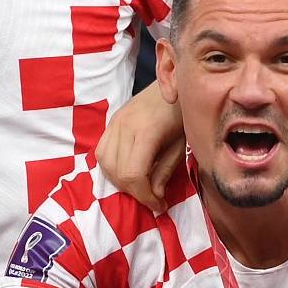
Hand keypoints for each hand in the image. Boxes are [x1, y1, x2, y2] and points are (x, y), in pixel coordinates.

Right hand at [96, 87, 187, 210]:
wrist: (176, 82)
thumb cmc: (185, 113)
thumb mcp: (183, 144)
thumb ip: (166, 169)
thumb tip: (154, 195)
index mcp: (146, 132)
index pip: (133, 174)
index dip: (144, 195)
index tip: (159, 205)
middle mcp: (124, 126)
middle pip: (116, 171)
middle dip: (134, 191)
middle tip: (153, 198)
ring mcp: (115, 122)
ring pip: (104, 163)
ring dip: (120, 181)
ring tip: (141, 186)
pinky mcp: (112, 121)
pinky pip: (101, 151)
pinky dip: (111, 167)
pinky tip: (128, 171)